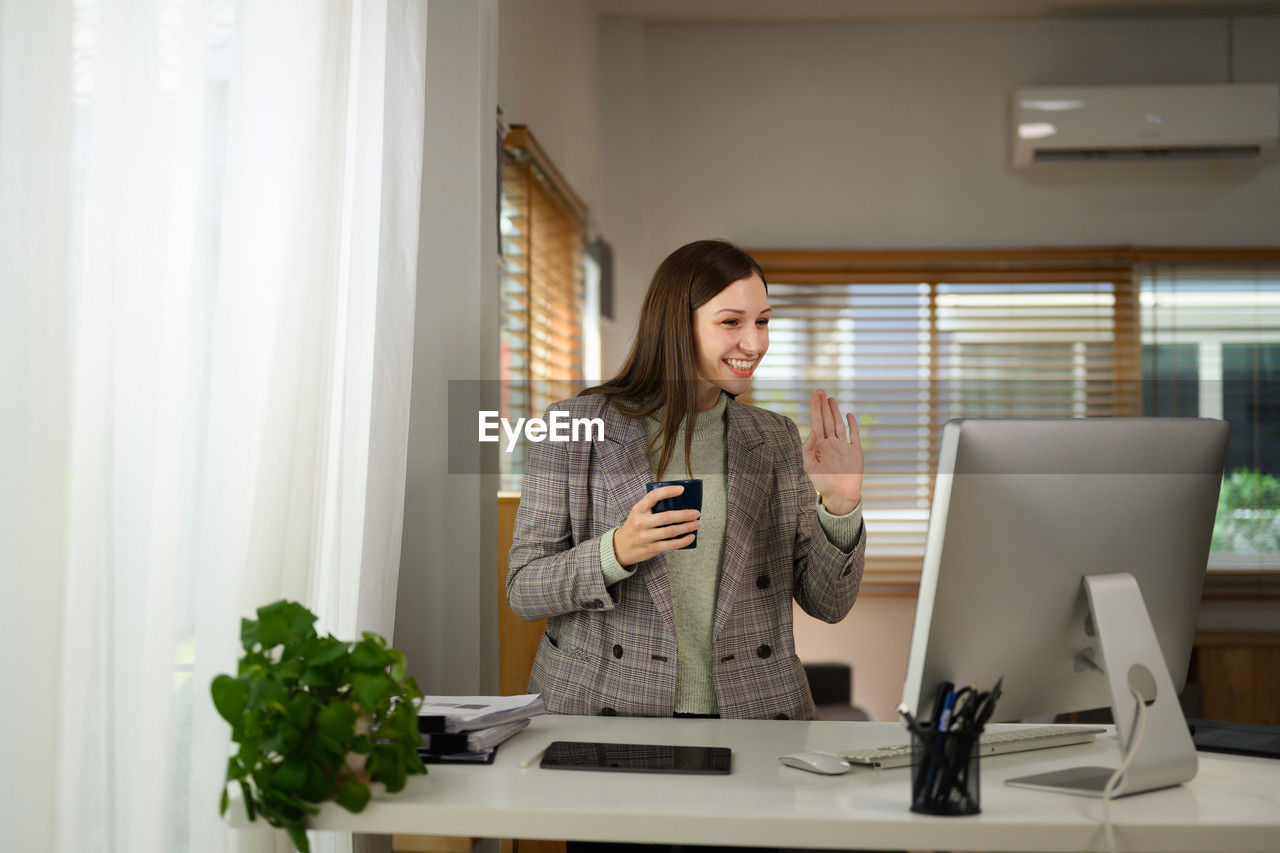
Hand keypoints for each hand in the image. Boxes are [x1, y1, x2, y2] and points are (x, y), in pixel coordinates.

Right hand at [612, 486, 701, 567]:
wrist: (620, 547)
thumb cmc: (634, 526)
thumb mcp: (637, 513)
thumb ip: (651, 506)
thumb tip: (677, 500)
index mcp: (638, 509)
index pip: (653, 496)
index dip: (668, 491)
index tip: (681, 489)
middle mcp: (641, 522)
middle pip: (666, 517)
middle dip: (684, 514)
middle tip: (696, 513)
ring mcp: (646, 537)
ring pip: (671, 531)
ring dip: (687, 527)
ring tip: (696, 524)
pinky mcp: (651, 548)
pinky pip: (670, 545)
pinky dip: (683, 541)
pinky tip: (690, 537)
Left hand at [802, 389, 863, 514]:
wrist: (840, 495)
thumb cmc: (822, 482)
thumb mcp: (809, 466)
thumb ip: (807, 449)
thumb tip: (811, 432)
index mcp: (819, 446)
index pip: (817, 423)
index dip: (815, 409)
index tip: (814, 396)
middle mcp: (831, 443)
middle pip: (827, 420)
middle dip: (824, 405)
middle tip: (821, 390)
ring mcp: (843, 446)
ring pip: (839, 424)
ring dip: (835, 411)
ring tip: (831, 398)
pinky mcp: (855, 451)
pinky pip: (854, 434)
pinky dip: (852, 424)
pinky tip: (848, 415)